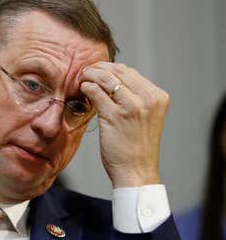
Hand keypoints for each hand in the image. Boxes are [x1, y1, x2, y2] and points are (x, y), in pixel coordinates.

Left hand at [80, 62, 169, 187]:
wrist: (136, 171)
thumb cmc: (136, 147)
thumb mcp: (144, 118)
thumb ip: (134, 99)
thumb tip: (112, 82)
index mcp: (158, 97)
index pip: (130, 72)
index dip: (110, 68)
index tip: (97, 70)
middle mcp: (148, 99)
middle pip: (118, 71)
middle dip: (98, 68)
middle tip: (85, 71)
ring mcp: (132, 106)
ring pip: (106, 78)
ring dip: (90, 75)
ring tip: (81, 78)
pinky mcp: (114, 115)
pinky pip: (96, 92)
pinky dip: (87, 87)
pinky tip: (82, 90)